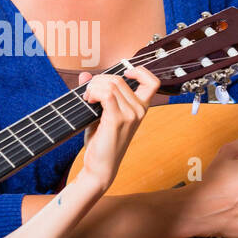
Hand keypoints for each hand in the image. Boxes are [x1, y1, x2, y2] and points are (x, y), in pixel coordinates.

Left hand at [75, 66, 158, 191]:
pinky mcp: (118, 120)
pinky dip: (94, 92)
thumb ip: (96, 92)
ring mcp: (131, 115)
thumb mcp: (101, 113)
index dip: (139, 71)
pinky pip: (107, 94)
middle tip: (89, 93)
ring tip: (87, 98)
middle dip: (99, 80)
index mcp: (141, 108)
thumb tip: (85, 75)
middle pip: (120, 79)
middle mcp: (139, 110)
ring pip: (112, 84)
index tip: (121, 74)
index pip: (152, 82)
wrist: (100, 166)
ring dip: (94, 86)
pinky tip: (88, 100)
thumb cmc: (102, 141)